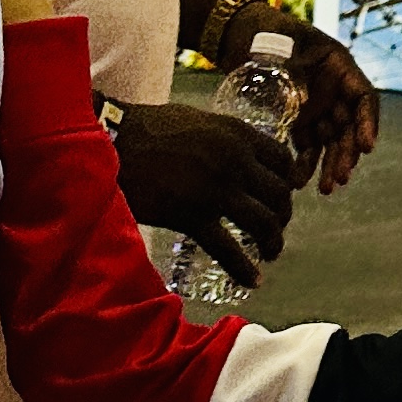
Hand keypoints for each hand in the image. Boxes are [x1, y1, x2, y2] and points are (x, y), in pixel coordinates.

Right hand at [110, 101, 297, 281]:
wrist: (112, 142)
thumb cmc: (150, 128)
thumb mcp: (200, 121)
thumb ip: (226, 139)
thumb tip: (240, 154)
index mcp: (239, 134)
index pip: (283, 159)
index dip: (288, 179)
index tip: (284, 194)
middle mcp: (236, 161)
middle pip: (279, 193)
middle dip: (283, 214)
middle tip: (276, 226)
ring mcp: (216, 190)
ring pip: (262, 222)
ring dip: (273, 240)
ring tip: (271, 252)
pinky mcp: (192, 216)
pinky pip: (227, 248)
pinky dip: (244, 268)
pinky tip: (254, 280)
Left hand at [211, 0, 381, 190]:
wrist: (237, 34)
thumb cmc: (264, 31)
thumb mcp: (282, 45)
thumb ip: (294, 72)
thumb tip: (303, 100)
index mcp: (339, 67)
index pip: (364, 98)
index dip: (368, 123)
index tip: (366, 147)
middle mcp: (333, 89)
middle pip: (349, 126)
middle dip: (347, 153)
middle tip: (341, 177)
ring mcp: (316, 106)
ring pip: (331, 141)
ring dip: (331, 165)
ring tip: (327, 188)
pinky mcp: (296, 119)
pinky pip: (306, 145)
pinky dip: (304, 164)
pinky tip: (297, 181)